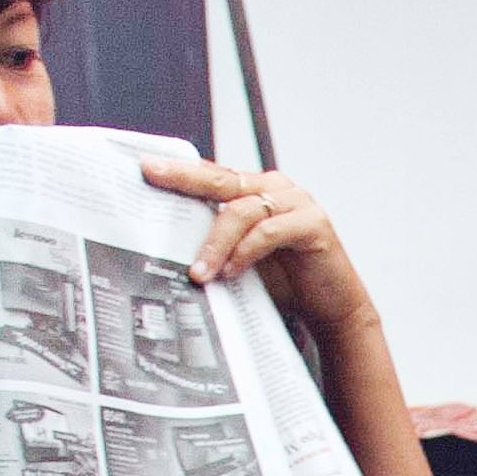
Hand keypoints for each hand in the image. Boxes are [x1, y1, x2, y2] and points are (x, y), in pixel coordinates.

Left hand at [140, 150, 379, 345]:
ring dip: (217, 243)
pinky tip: (231, 271)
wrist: (333, 309)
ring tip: (199, 272)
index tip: (144, 166)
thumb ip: (216, 241)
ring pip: (243, 209)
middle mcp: (275, 188)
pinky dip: (246, 252)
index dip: (179, 170)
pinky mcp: (314, 224)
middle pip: (221, 178)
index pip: (211, 174)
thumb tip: (166, 242)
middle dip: (183, 177)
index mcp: (256, 190)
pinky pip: (270, 232)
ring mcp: (297, 202)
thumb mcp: (240, 258)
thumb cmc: (285, 283)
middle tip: (152, 176)